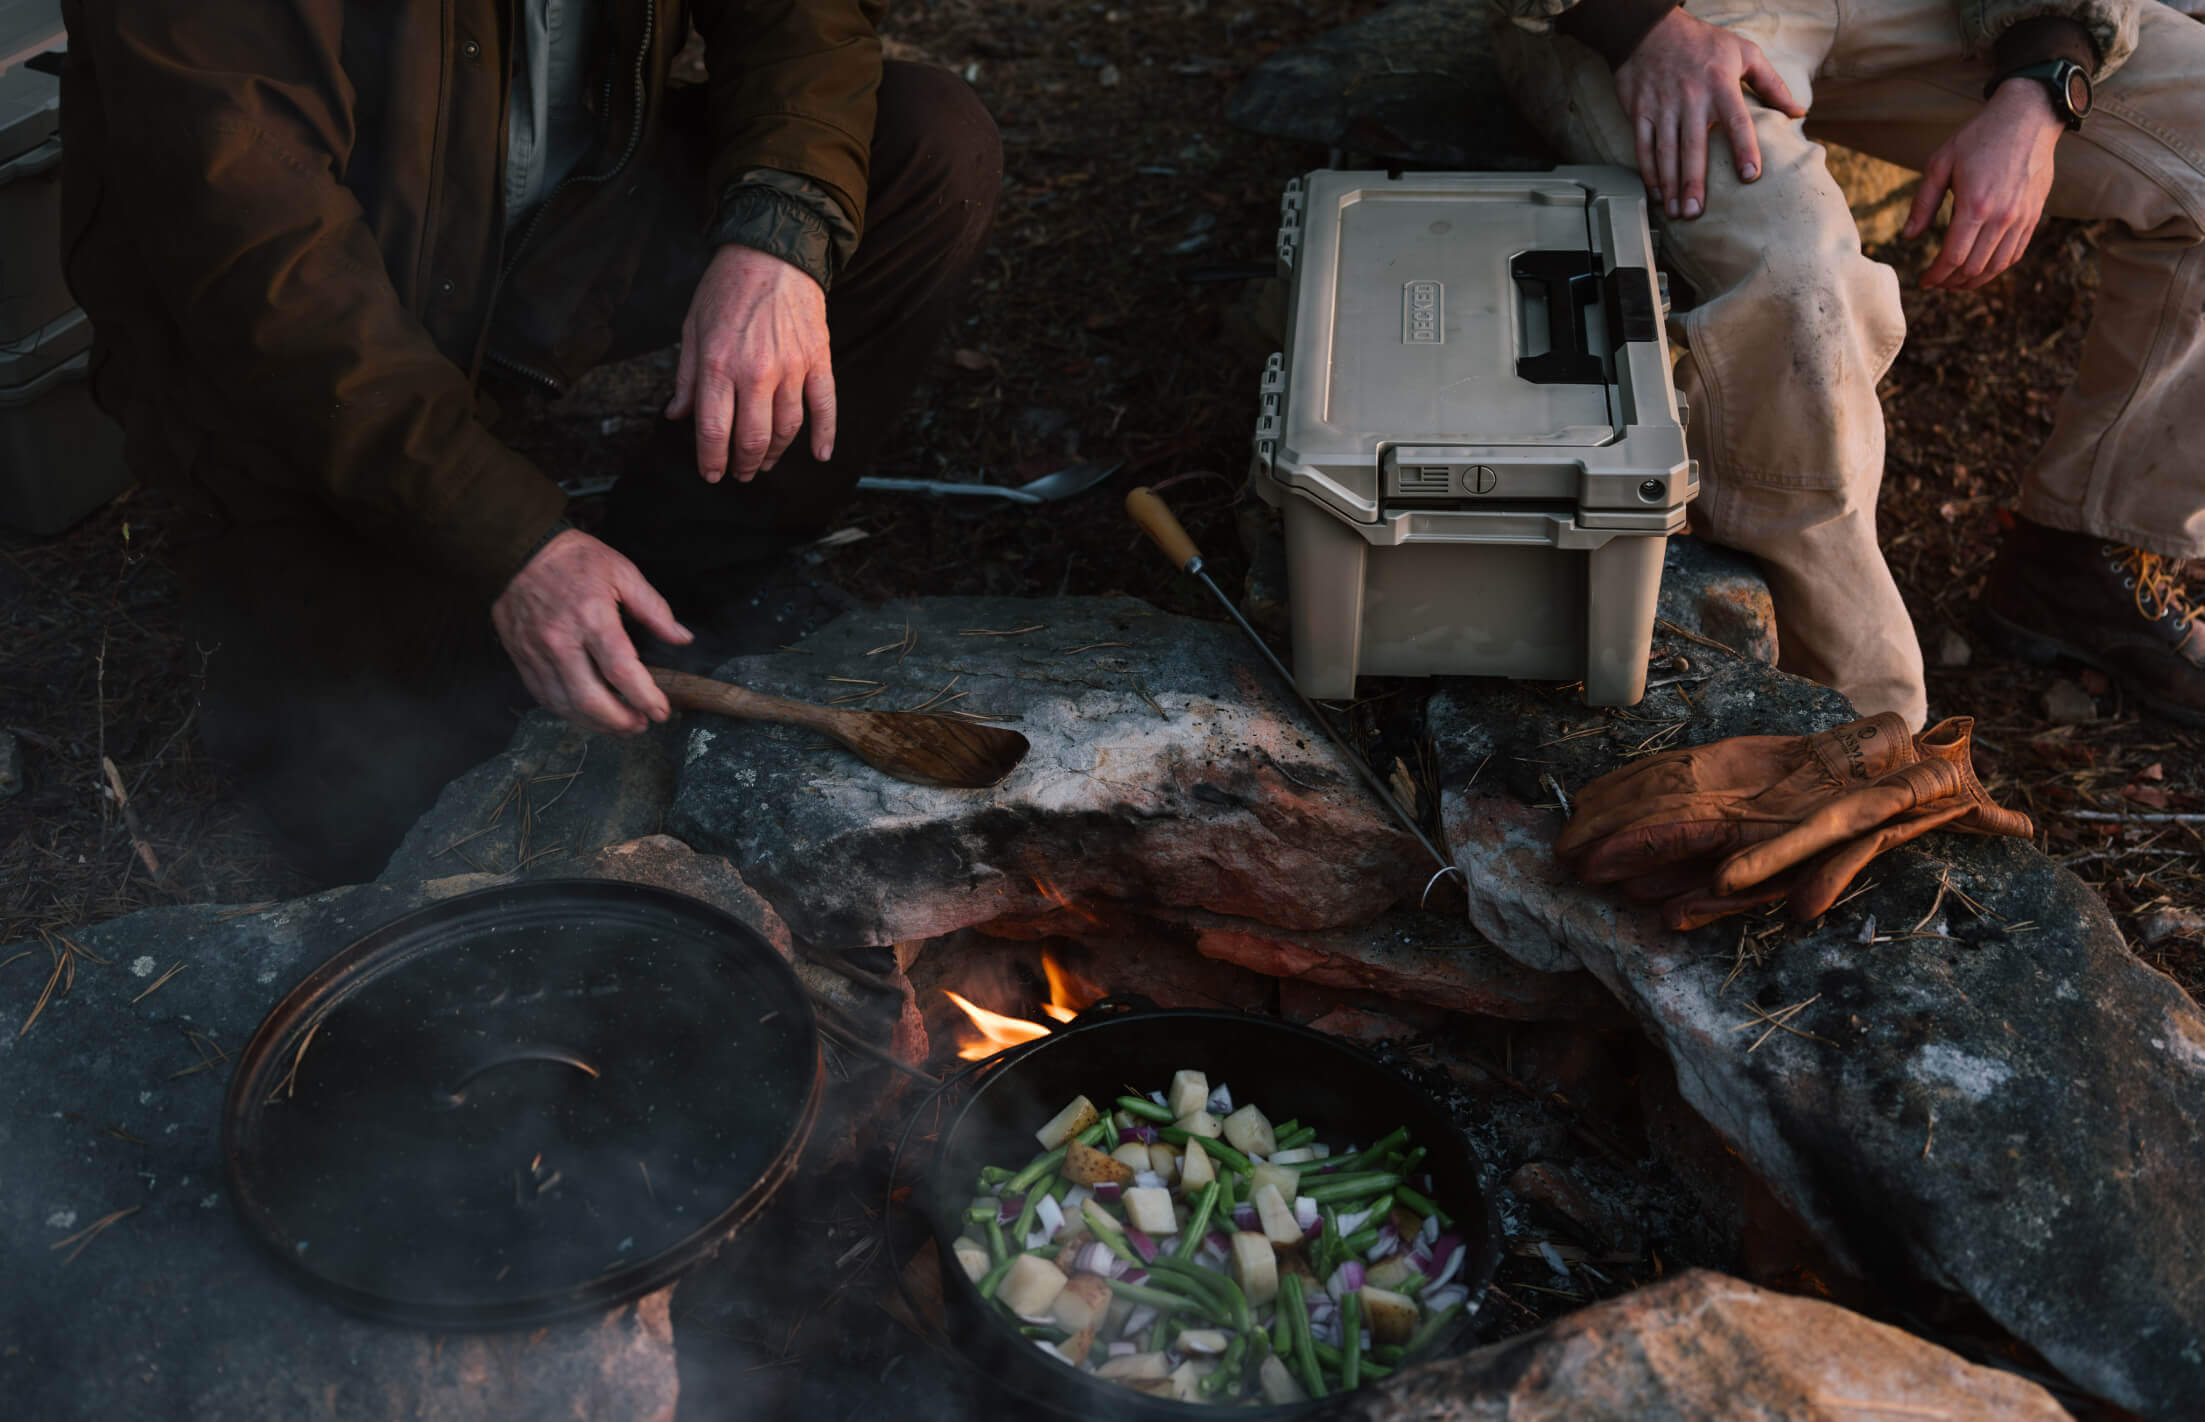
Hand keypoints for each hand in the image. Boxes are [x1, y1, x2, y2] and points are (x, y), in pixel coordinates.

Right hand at [491, 528, 692, 735]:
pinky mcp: (520, 656)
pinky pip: (543, 695)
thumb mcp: (622, 572)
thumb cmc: (575, 559)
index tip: (661, 711)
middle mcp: (560, 640)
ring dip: (596, 724)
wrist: (520, 548)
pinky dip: (568, 711)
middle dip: (621, 722)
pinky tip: (587, 714)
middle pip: (590, 699)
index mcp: (591, 617)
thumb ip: (654, 609)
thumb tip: (682, 638)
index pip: (621, 671)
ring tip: (620, 726)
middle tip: (641, 725)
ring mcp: (535, 651)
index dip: (645, 698)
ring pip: (565, 704)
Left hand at [665, 244, 836, 483]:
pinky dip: (825, 435)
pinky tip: (820, 455)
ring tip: (766, 463)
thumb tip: (677, 415)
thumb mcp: (692, 327)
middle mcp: (756, 372)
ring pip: (787, 429)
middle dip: (743, 465)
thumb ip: (685, 376)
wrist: (773, 252)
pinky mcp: (818, 360)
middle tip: (739, 474)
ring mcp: (792, 368)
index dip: (711, 461)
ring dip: (775, 454)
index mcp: (718, 365)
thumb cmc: (727, 287)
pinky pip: (825, 407)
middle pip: (753, 439)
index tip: (711, 474)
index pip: (714, 431)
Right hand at [1613, 9, 1805, 220]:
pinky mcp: (1639, 111)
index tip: (1750, 175)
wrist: (1649, 30)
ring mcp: (1662, 106)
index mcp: (1720, 84)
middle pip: (1694, 147)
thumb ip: (1772, 84)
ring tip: (1677, 211)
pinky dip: (1649, 171)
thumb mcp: (1744, 52)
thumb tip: (1798, 113)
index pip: (1736, 121)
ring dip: (1670, 184)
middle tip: (1696, 212)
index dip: (1744, 148)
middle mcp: (1690, 98)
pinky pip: (1643, 146)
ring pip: (1666, 152)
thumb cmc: (1702, 43)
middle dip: (1694, 182)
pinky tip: (1657, 191)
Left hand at [1903, 81, 2064, 290]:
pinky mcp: (2034, 214)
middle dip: (1951, 281)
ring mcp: (2022, 217)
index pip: (1953, 257)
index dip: (1936, 275)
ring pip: (1997, 265)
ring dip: (1975, 281)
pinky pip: (2016, 252)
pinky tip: (1981, 268)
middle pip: (1974, 267)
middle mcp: (2002, 216)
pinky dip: (1997, 267)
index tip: (1924, 281)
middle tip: (1937, 282)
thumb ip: (1923, 203)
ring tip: (1956, 282)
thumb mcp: (1940, 163)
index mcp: (1975, 205)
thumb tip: (1908, 237)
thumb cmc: (1979, 137)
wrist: (2028, 117)